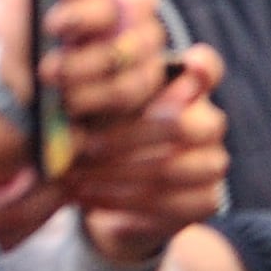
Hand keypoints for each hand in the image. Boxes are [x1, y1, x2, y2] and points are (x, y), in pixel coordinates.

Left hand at [0, 0, 173, 187]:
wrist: (22, 77)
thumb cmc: (23, 25)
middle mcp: (135, 3)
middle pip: (132, 3)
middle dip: (86, 16)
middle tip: (50, 28)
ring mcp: (146, 43)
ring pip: (131, 50)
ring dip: (84, 63)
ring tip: (48, 71)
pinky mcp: (147, 82)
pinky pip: (132, 88)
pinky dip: (95, 95)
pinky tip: (68, 98)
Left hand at [66, 42, 229, 265]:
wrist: (104, 188)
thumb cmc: (93, 128)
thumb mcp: (89, 104)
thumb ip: (91, 90)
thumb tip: (58, 78)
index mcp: (185, 86)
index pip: (208, 68)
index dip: (202, 66)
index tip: (189, 65)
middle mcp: (208, 121)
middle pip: (183, 125)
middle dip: (126, 137)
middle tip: (84, 146)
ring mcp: (212, 161)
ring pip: (174, 168)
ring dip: (117, 174)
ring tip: (75, 176)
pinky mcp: (207, 199)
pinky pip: (173, 205)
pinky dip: (125, 204)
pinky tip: (91, 200)